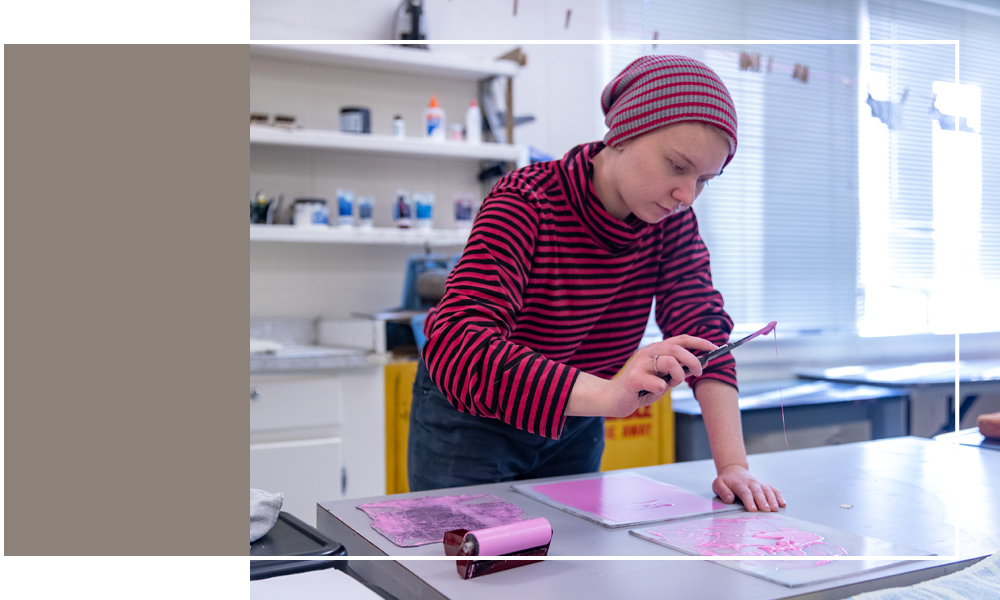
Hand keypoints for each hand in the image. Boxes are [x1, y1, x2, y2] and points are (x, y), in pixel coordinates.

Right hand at [567, 335, 716, 417]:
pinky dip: (661, 389)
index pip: (680, 339)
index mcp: (655, 349)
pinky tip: (652, 392)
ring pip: (669, 362)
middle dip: (693, 360)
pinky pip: (658, 383)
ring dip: (677, 376)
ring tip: (669, 385)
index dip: (699, 342)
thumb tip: (700, 365)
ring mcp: (639, 364)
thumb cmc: (641, 388)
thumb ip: (677, 371)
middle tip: (698, 372)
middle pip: (677, 349)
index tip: (715, 347)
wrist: (613, 399)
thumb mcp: (663, 378)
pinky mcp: (634, 378)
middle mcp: (647, 352)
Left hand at [712, 464, 785, 511]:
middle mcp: (751, 482)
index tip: (752, 509)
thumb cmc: (727, 482)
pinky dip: (779, 496)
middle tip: (766, 510)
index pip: (745, 492)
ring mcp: (760, 483)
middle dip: (762, 501)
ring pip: (767, 491)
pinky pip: (774, 489)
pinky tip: (782, 503)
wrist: (734, 472)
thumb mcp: (718, 484)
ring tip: (775, 508)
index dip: (749, 501)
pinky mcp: (765, 485)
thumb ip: (722, 491)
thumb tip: (729, 499)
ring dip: (772, 500)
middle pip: (758, 492)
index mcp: (739, 483)